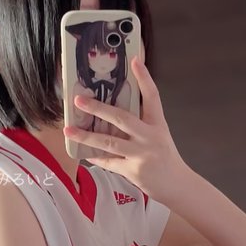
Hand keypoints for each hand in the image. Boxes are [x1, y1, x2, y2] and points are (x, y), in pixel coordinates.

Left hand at [63, 57, 185, 201]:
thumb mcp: (159, 134)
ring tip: (68, 130)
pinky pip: (108, 162)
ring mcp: (141, 155)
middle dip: (98, 109)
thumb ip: (141, 121)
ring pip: (109, 142)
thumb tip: (113, 109)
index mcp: (158, 124)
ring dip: (86, 136)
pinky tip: (82, 152)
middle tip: (79, 100)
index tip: (134, 60)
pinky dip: (95, 157)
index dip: (144, 78)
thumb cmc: (165, 156)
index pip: (152, 96)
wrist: (177, 185)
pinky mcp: (133, 171)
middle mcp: (150, 137)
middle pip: (122, 119)